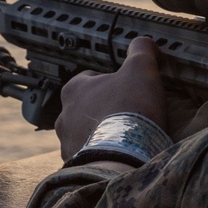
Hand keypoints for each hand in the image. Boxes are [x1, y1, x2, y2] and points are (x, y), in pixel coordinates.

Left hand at [55, 36, 167, 160]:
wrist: (123, 158)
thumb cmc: (129, 109)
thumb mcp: (141, 69)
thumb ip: (141, 50)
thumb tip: (144, 42)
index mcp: (74, 89)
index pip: (91, 78)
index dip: (112, 82)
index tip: (128, 89)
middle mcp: (64, 115)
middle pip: (87, 106)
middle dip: (105, 109)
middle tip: (129, 114)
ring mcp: (67, 142)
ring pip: (86, 132)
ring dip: (102, 134)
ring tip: (126, 138)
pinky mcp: (75, 165)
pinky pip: (89, 156)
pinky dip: (103, 154)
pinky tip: (120, 154)